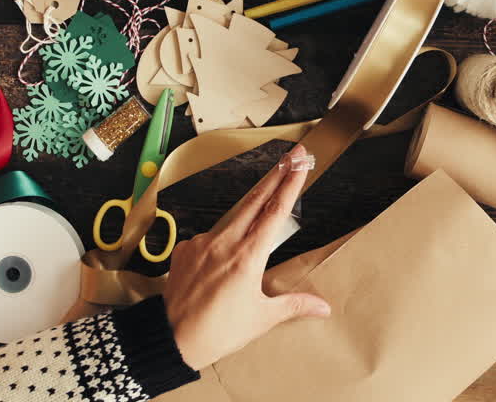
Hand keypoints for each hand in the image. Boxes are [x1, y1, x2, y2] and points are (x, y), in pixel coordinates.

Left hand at [164, 145, 330, 370]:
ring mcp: (202, 243)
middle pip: (255, 199)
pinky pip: (208, 237)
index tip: (301, 163)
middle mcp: (225, 242)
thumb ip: (294, 305)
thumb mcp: (262, 318)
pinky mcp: (185, 249)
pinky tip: (221, 260)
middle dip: (276, 174)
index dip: (290, 184)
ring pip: (232, 217)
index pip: (275, 211)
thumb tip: (324, 307)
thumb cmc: (218, 332)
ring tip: (264, 203)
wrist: (171, 340)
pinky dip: (220, 241)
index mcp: (248, 256)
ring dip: (249, 208)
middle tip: (293, 155)